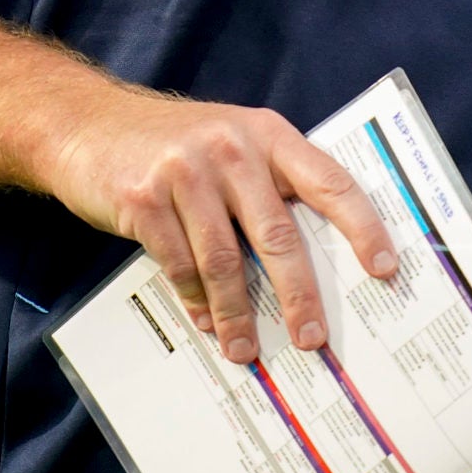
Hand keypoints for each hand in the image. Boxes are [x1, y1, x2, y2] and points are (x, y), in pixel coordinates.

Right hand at [46, 91, 399, 366]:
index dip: (362, 227)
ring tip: (246, 349)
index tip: (385, 269)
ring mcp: (186, 172)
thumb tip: (312, 260)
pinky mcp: (144, 198)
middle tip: (313, 338)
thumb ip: (268, 184)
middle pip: (279, 235)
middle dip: (299, 295)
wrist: (86, 123)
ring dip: (239, 314)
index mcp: (267, 133)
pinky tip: (207, 322)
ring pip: (226, 260)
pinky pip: (180, 265)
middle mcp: (232, 148)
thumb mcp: (230, 141)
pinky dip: (197, 301)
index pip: (330, 182)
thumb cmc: (171, 142)